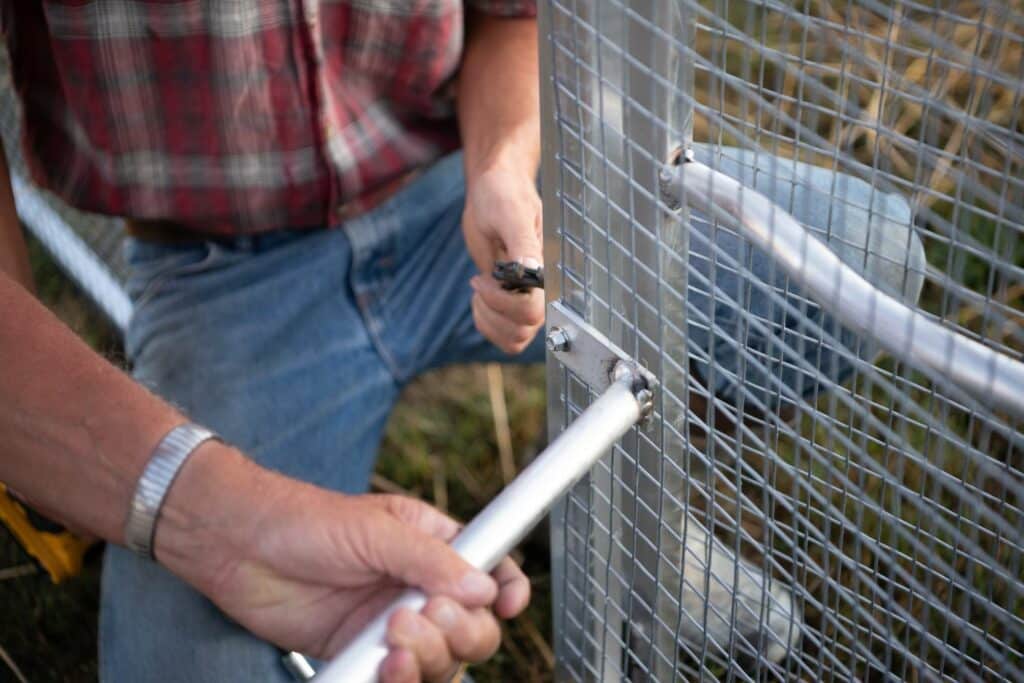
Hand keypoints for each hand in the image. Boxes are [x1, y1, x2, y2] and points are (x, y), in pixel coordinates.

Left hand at [154, 443, 529, 681]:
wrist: (240, 547)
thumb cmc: (306, 519)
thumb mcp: (376, 529)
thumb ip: (430, 560)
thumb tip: (482, 588)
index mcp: (432, 544)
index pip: (489, 569)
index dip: (507, 589)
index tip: (509, 605)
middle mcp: (418, 587)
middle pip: (473, 628)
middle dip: (460, 630)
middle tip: (424, 615)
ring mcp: (391, 624)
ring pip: (442, 661)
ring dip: (429, 658)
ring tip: (393, 638)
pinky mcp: (362, 654)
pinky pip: (399, 680)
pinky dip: (400, 680)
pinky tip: (384, 666)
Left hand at [462, 162, 543, 353]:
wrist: (493, 191)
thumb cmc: (503, 195)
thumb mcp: (510, 213)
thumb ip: (522, 242)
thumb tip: (532, 270)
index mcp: (547, 270)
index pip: (532, 310)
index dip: (502, 303)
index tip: (481, 278)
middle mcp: (543, 290)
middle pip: (522, 330)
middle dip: (492, 311)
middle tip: (478, 281)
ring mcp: (529, 300)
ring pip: (514, 340)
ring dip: (488, 321)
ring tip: (479, 289)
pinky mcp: (514, 305)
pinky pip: (505, 336)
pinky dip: (485, 323)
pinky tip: (481, 296)